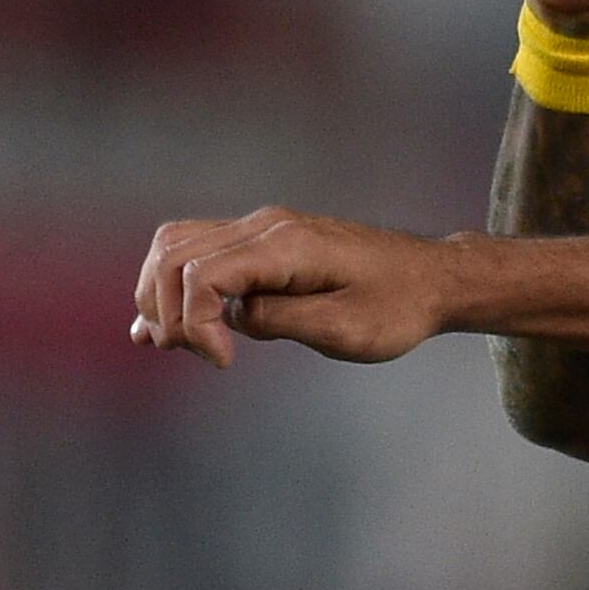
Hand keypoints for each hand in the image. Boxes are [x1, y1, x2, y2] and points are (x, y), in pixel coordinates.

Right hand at [131, 208, 450, 369]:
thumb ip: (279, 320)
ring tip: (170, 343)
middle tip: (194, 355)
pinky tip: (156, 323)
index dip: (194, 323)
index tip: (224, 362)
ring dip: (160, 295)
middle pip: (174, 254)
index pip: (202, 273)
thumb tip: (231, 318)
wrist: (431, 278)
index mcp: (285, 246)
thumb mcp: (344, 329)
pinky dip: (172, 284)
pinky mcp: (261, 243)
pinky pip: (197, 251)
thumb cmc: (398, 307)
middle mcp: (263, 227)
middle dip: (167, 311)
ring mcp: (259, 230)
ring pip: (176, 246)